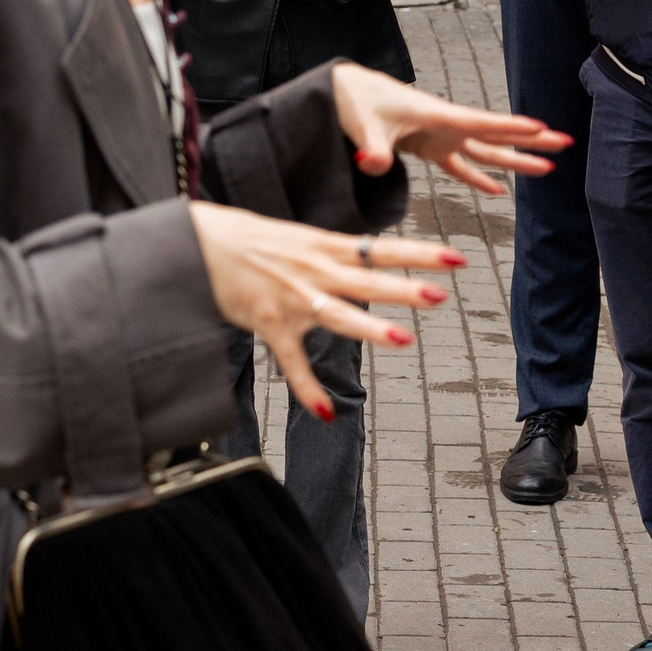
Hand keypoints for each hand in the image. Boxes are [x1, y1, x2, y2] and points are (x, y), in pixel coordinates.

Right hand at [189, 202, 458, 418]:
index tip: (456, 259)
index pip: (381, 249)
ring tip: (404, 340)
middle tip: (440, 294)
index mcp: (325, 248)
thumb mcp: (297, 237)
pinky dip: (307, 388)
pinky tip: (325, 413)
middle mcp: (314, 272)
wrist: (196, 243)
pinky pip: (291, 361)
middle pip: (367, 281)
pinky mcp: (269, 323)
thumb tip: (364, 254)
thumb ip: (332, 251)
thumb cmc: (247, 238)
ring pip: (338, 315)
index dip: (419, 254)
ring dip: (369, 329)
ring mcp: (293, 299)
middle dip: (404, 288)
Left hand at [330, 63, 572, 194]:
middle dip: (531, 141)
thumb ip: (374, 150)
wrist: (343, 91)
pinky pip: (459, 166)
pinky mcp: (428, 147)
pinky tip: (497, 192)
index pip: (482, 124)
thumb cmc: (354, 101)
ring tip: (548, 168)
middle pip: (496, 136)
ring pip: (485, 152)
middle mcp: (446, 125)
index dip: (511, 128)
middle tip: (566, 143)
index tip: (543, 129)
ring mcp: (440, 137)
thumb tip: (374, 166)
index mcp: (437, 115)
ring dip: (515, 160)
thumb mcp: (363, 126)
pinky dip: (478, 178)